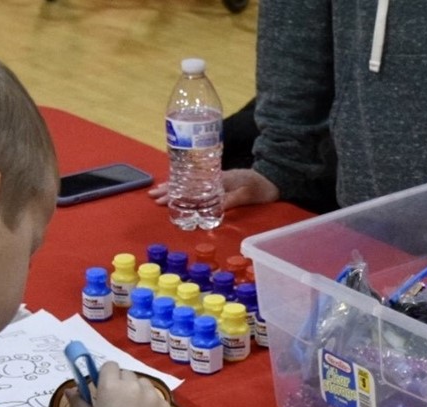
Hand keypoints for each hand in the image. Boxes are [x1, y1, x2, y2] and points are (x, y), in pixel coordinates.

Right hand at [67, 362, 172, 406]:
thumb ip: (78, 402)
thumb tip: (68, 390)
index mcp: (111, 385)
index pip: (110, 366)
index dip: (107, 375)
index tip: (105, 389)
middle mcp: (133, 385)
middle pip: (127, 374)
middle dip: (122, 384)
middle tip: (118, 404)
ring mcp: (152, 395)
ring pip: (144, 384)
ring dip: (138, 392)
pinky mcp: (166, 406)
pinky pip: (157, 398)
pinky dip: (152, 405)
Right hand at [148, 169, 278, 209]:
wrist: (273, 179)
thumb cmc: (261, 187)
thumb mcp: (247, 195)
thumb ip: (232, 200)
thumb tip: (214, 207)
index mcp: (216, 180)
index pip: (191, 187)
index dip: (175, 192)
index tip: (161, 197)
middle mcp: (213, 178)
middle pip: (186, 184)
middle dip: (168, 189)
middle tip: (152, 196)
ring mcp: (215, 181)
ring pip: (190, 183)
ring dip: (174, 188)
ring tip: (158, 192)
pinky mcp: (219, 184)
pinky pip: (197, 185)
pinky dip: (184, 188)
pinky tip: (178, 191)